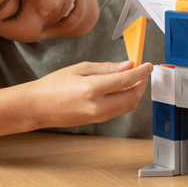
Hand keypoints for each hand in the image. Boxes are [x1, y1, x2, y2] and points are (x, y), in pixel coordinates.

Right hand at [26, 61, 152, 128]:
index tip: (148, 66)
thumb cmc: (54, 85)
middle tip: (142, 71)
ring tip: (132, 79)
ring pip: (129, 105)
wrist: (39, 106)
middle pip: (132, 95)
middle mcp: (98, 105)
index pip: (127, 80)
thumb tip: (127, 66)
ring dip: (136, 92)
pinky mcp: (97, 121)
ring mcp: (98, 116)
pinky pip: (120, 111)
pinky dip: (126, 99)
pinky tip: (122, 89)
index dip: (142, 72)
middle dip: (142, 83)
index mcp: (92, 89)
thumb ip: (106, 68)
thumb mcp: (80, 69)